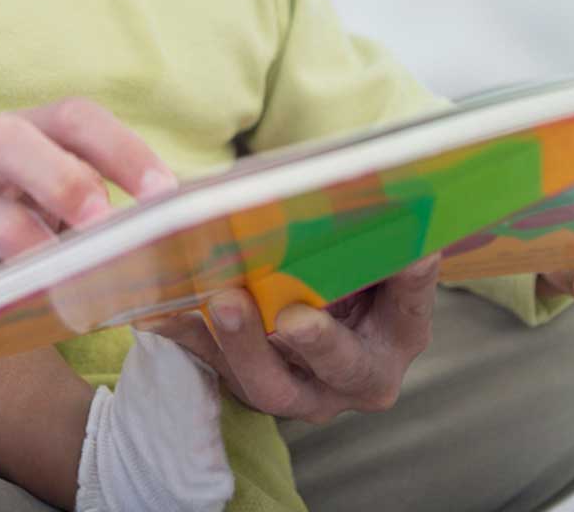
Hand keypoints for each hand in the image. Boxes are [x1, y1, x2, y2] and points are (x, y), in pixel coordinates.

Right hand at [0, 98, 178, 317]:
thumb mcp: (13, 183)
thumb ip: (73, 195)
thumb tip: (162, 231)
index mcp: (13, 133)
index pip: (72, 117)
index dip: (123, 147)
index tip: (167, 192)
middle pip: (16, 145)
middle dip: (69, 185)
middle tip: (110, 230)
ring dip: (43, 261)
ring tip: (83, 297)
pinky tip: (22, 328)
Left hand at [147, 255, 440, 425]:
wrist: (310, 303)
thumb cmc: (348, 265)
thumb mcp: (368, 251)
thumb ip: (372, 230)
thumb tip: (379, 187)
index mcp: (396, 335)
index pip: (409, 309)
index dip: (413, 283)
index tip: (410, 255)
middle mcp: (351, 375)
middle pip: (340, 368)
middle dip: (315, 343)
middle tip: (294, 318)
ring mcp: (296, 387)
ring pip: (269, 381)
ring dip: (243, 342)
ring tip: (224, 302)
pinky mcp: (243, 379)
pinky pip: (209, 363)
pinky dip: (186, 335)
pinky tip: (160, 311)